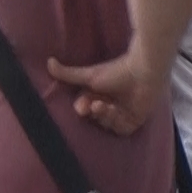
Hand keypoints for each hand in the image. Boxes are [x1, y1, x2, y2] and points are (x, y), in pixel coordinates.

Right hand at [46, 53, 165, 136]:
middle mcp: (109, 105)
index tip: (82, 105)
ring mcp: (123, 113)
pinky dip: (117, 123)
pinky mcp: (135, 119)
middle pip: (95, 118)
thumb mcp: (89, 75)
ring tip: (106, 105)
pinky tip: (117, 112)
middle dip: (93, 112)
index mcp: (98, 96)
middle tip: (96, 104)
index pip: (84, 108)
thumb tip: (48, 62)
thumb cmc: (116, 71)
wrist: (143, 72)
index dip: (82, 108)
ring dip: (104, 117)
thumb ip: (68, 73)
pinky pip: (122, 130)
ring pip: (107, 125)